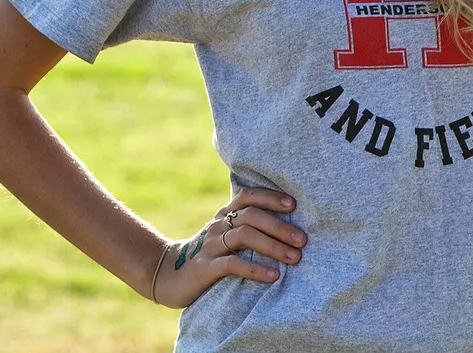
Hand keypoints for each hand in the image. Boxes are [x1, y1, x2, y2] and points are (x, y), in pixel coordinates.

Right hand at [150, 187, 307, 307]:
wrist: (169, 276)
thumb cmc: (209, 254)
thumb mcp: (226, 234)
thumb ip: (248, 225)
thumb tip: (289, 222)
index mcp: (225, 214)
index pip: (248, 196)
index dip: (271, 197)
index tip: (294, 205)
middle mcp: (218, 225)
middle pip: (252, 216)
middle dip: (280, 227)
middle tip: (303, 240)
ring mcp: (211, 245)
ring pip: (245, 236)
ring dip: (273, 246)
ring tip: (295, 257)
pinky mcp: (205, 267)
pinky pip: (232, 264)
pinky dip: (255, 268)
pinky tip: (273, 276)